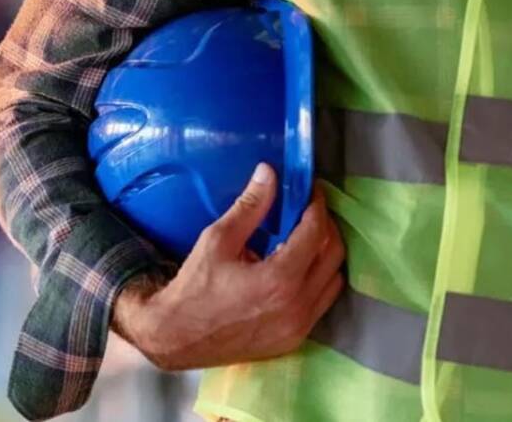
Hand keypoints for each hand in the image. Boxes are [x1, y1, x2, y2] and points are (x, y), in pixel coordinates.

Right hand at [112, 163, 345, 370]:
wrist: (177, 337)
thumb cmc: (193, 287)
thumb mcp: (217, 241)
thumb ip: (249, 207)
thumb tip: (268, 173)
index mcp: (280, 278)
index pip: (315, 232)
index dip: (316, 205)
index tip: (311, 190)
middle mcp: (298, 304)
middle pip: (333, 255)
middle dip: (326, 227)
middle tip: (310, 211)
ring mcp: (299, 326)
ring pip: (333, 281)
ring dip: (326, 255)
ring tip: (306, 238)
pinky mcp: (295, 339)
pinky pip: (322, 303)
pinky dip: (318, 280)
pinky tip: (298, 269)